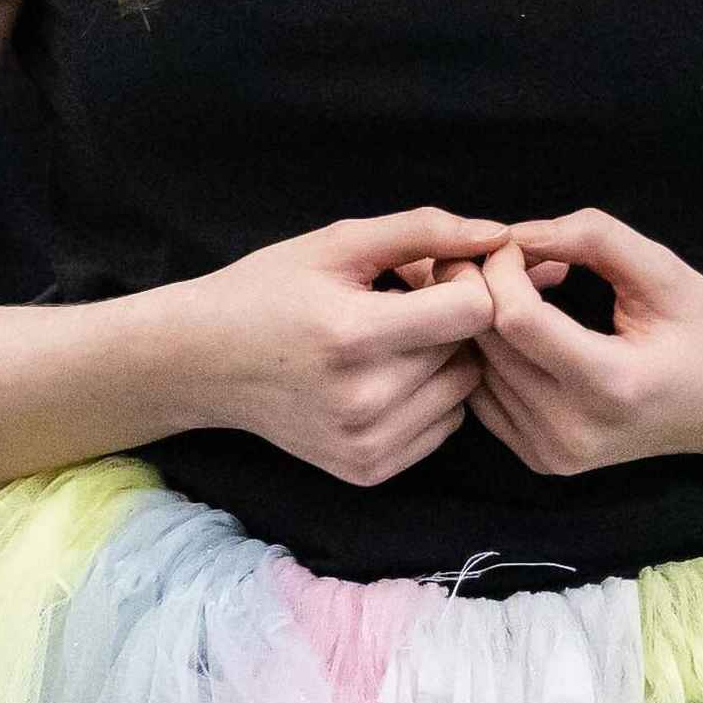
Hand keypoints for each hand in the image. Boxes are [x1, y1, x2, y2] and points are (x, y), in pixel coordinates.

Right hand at [169, 209, 506, 486]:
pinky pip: (444, 426)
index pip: (473, 311)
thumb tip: (499, 234)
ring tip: (393, 339)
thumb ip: (423, 231)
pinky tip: (385, 375)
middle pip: (470, 350)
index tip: (429, 273)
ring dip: (444, 359)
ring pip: (464, 390)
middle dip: (451, 318)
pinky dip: (429, 397)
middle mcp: (362, 400)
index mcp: (352, 335)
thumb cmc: (268, 290)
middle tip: (403, 303)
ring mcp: (365, 443)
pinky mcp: (368, 470)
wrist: (203, 362)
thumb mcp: (336, 244)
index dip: (463, 281)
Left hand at [467, 212, 702, 474]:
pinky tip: (528, 329)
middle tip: (525, 257)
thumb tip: (514, 233)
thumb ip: (591, 237)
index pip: (515, 319)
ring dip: (487, 319)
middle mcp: (574, 431)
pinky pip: (484, 395)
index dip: (503, 268)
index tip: (520, 242)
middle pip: (488, 343)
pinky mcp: (542, 459)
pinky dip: (493, 354)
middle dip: (488, 286)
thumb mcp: (664, 271)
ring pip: (478, 368)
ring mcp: (554, 453)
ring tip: (532, 289)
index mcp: (611, 386)